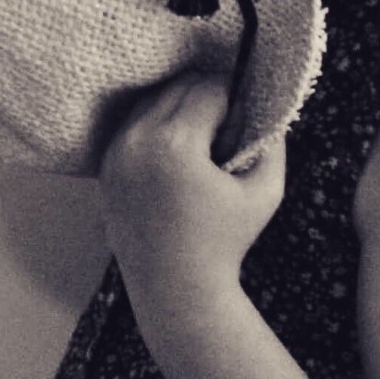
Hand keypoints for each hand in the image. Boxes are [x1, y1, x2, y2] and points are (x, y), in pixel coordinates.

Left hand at [99, 73, 285, 308]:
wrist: (176, 292)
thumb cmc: (226, 242)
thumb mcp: (267, 190)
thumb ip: (274, 141)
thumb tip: (269, 105)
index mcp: (175, 145)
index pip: (208, 89)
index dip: (234, 98)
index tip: (244, 119)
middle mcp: (137, 142)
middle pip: (179, 86)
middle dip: (207, 98)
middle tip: (226, 128)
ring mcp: (116, 154)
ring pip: (155, 100)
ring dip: (181, 108)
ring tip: (202, 141)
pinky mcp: (106, 167)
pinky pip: (135, 124)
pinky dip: (158, 126)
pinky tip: (178, 153)